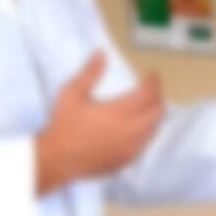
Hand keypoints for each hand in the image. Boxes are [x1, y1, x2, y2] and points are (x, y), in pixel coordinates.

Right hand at [35, 53, 163, 193]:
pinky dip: (147, 132)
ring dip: (154, 115)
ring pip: (154, 129)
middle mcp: (129, 131)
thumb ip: (90, 73)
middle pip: (157, 111)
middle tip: (152, 89)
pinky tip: (139, 128)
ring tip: (148, 106)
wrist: (57, 159)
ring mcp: (129, 148)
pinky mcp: (126, 160)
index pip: (148, 93)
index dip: (153, 81)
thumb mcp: (72, 93)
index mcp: (118, 112)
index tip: (151, 75)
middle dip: (158, 97)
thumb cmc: (63, 126)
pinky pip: (145, 144)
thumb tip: (101, 55)